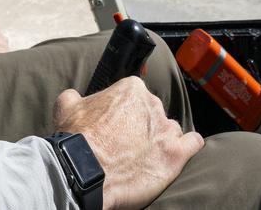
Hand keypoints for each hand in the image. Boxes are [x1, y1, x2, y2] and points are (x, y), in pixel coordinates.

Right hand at [53, 77, 203, 209]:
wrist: (83, 171)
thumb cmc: (75, 140)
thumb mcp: (67, 106)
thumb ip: (76, 96)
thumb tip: (76, 96)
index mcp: (130, 89)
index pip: (134, 95)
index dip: (124, 112)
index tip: (117, 125)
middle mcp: (152, 104)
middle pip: (153, 112)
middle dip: (143, 126)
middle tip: (127, 144)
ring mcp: (166, 129)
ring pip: (170, 129)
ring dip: (161, 139)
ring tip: (148, 155)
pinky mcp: (175, 154)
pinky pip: (193, 143)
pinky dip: (189, 146)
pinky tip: (181, 151)